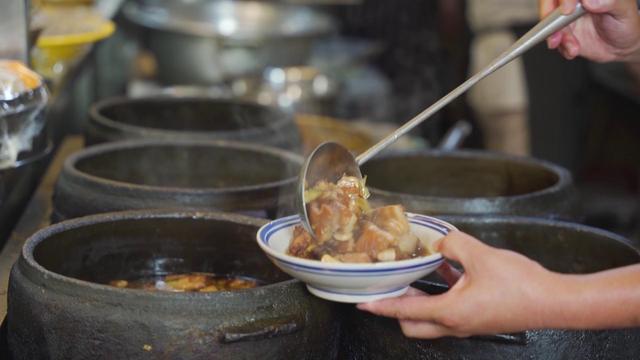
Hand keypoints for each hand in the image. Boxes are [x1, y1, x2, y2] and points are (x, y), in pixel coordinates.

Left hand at [357, 231, 561, 338]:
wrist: (554, 302)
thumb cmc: (521, 286)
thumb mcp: (481, 255)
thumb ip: (453, 243)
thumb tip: (441, 241)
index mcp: (450, 312)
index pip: (405, 310)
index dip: (381, 306)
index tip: (363, 303)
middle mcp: (455, 324)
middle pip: (412, 325)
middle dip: (396, 309)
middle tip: (391, 288)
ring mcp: (467, 326)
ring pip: (430, 321)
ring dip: (418, 303)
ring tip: (414, 278)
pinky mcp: (478, 321)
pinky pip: (448, 313)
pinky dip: (440, 297)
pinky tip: (448, 273)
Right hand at [540, 0, 639, 60]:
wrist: (621, 47)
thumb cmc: (625, 24)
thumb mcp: (624, 11)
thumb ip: (610, 2)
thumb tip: (590, 0)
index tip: (567, 10)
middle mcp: (575, 4)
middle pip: (551, 3)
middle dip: (548, 16)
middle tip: (556, 28)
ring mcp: (567, 19)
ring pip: (549, 23)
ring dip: (556, 37)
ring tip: (571, 46)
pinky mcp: (563, 34)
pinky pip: (553, 39)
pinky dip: (561, 47)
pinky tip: (573, 49)